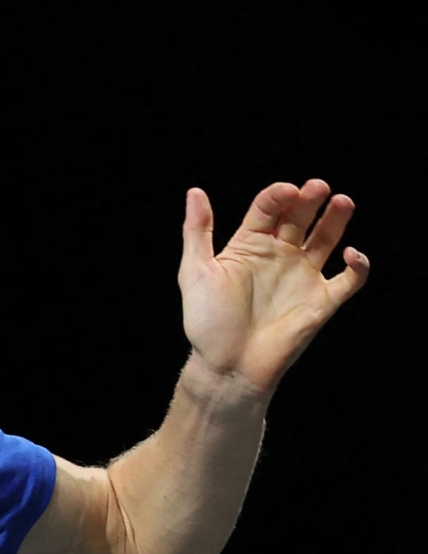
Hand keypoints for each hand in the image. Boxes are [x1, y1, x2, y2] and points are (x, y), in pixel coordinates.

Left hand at [179, 180, 369, 396]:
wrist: (227, 366)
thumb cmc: (207, 322)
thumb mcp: (194, 272)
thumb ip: (197, 231)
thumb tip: (195, 191)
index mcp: (250, 245)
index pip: (269, 209)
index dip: (278, 196)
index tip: (286, 191)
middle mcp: (279, 256)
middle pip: (301, 218)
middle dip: (310, 200)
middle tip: (318, 188)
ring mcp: (302, 276)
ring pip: (327, 239)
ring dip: (337, 220)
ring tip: (342, 201)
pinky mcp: (322, 300)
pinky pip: (349, 279)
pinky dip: (358, 265)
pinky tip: (351, 254)